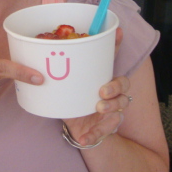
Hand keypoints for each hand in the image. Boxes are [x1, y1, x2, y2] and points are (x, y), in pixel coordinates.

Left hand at [63, 27, 131, 145]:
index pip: (111, 59)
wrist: (76, 129)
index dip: (116, 46)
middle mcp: (111, 93)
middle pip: (123, 84)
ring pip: (121, 106)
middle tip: (103, 90)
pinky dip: (94, 136)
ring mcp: (112, 110)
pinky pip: (104, 132)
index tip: (118, 32)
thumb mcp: (66, 88)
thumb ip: (61, 76)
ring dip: (112, 106)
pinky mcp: (106, 128)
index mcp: (102, 80)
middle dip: (115, 86)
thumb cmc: (74, 104)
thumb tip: (47, 53)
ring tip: (99, 108)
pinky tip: (84, 139)